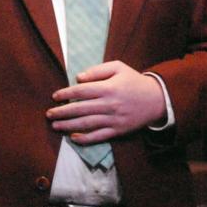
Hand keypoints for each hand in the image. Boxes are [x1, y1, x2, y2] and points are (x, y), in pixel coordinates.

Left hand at [46, 61, 165, 143]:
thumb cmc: (134, 81)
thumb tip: (79, 78)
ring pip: (87, 124)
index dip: (66, 93)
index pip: (82, 91)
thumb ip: (98, 70)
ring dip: (68, 125)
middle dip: (62, 112)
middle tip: (49, 114)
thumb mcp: (118, 67)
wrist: (157, 99)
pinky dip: (85, 138)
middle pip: (80, 109)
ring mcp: (114, 119)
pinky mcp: (118, 130)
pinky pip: (99, 136)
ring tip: (55, 126)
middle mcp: (109, 104)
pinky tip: (73, 137)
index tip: (55, 96)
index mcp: (108, 88)